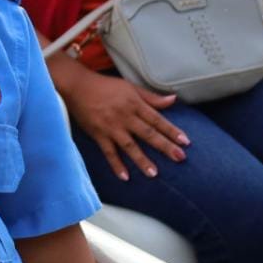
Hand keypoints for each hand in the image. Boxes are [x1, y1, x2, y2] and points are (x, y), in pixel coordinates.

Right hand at [60, 67, 186, 180]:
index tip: (185, 142)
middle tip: (179, 158)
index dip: (171, 130)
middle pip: (147, 133)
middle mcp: (125, 116)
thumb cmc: (104, 86)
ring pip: (129, 146)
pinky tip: (124, 176)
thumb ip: (151, 97)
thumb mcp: (130, 87)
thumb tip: (172, 100)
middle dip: (164, 146)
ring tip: (153, 173)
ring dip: (142, 160)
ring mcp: (111, 127)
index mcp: (134, 104)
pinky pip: (109, 152)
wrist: (77, 86)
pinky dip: (116, 164)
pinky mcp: (98, 134)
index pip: (157, 119)